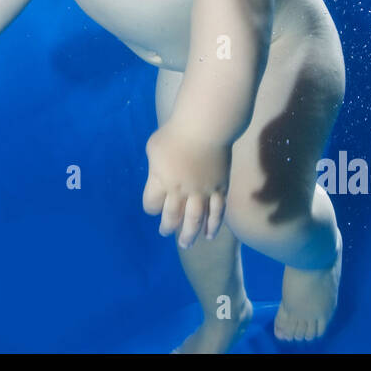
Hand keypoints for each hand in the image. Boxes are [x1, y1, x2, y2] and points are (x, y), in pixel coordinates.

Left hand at [141, 127, 230, 248]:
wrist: (206, 126)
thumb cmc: (175, 132)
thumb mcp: (154, 147)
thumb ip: (155, 168)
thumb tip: (159, 179)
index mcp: (162, 179)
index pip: (152, 204)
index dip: (151, 207)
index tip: (153, 207)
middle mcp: (181, 190)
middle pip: (172, 216)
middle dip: (167, 226)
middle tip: (165, 231)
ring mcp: (202, 191)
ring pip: (195, 220)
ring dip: (190, 234)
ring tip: (186, 244)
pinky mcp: (219, 188)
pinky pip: (216, 212)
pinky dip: (213, 225)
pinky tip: (209, 235)